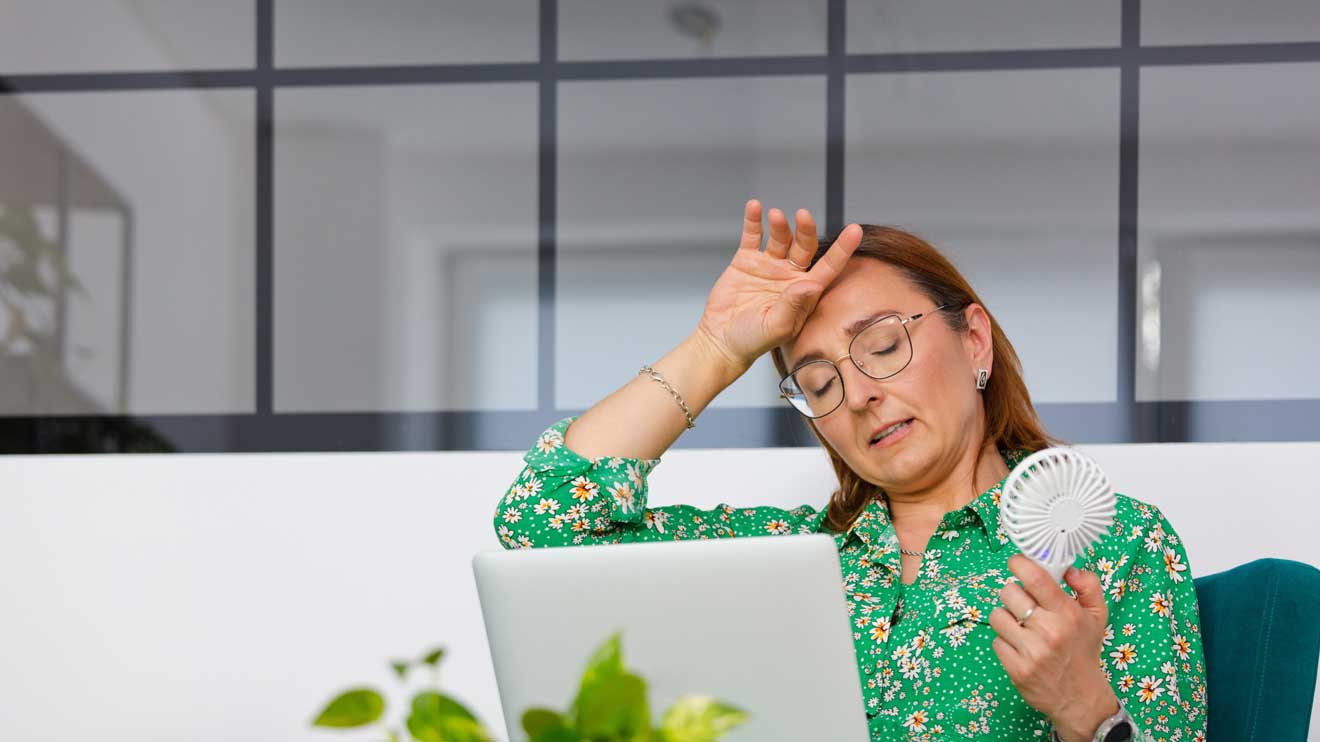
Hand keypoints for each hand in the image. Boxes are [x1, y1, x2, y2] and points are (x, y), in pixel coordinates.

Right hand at [694, 200, 861, 373]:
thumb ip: (794, 305)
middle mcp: (789, 275)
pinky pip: (752, 236)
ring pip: (779, 238)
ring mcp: (768, 266)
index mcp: (804, 291)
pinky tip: (755, 207)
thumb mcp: (777, 327)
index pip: (829, 267)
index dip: (842, 249)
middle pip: (804, 246)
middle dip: (806, 230)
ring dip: (779, 225)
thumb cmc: (753, 340)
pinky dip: (753, 221)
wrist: (721, 340)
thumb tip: (811, 284)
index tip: (855, 230)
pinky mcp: (746, 261)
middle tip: (803, 216)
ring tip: (775, 216)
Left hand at [989, 555, 1119, 741]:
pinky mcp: (1016, 669)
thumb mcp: (1097, 616)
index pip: (1035, 578)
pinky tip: (1020, 647)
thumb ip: (1088, 585)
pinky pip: (996, 641)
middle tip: (1024, 604)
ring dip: (1007, 618)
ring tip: (1022, 627)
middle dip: (1014, 595)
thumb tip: (1068, 568)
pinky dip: (1005, 642)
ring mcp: (1031, 651)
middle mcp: (1048, 630)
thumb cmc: (1083, 650)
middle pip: (1008, 592)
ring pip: (997, 615)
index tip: (1016, 564)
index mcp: (1067, 613)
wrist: (1080, 698)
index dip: (1019, 564)